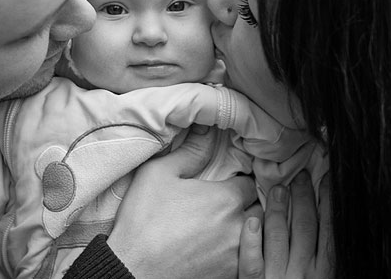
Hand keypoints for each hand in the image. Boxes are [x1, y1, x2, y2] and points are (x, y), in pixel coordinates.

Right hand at [108, 126, 258, 277]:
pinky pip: (246, 260)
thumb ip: (190, 150)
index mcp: (226, 199)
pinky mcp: (230, 276)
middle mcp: (239, 227)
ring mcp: (236, 255)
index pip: (249, 183)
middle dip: (246, 206)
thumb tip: (206, 126)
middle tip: (225, 206)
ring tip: (224, 228)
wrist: (132, 270)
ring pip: (254, 237)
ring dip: (245, 230)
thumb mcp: (159, 174)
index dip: (238, 182)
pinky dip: (237, 253)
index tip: (227, 184)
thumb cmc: (143, 221)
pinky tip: (217, 249)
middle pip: (258, 210)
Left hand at [238, 172, 333, 278]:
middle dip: (303, 198)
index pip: (329, 231)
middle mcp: (303, 274)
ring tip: (278, 189)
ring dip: (277, 211)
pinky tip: (251, 222)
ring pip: (277, 239)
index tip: (327, 180)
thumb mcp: (321, 276)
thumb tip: (324, 220)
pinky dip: (250, 243)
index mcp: (324, 272)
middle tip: (300, 175)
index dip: (328, 203)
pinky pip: (252, 264)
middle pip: (304, 228)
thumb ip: (322, 254)